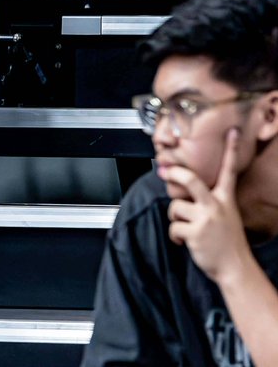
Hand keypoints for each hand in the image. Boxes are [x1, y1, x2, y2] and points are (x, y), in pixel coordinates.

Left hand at [166, 128, 251, 282]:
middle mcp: (216, 205)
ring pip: (175, 208)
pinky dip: (176, 237)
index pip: (229, 171)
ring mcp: (206, 218)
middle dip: (175, 174)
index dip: (230, 150)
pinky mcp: (195, 232)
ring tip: (188, 230)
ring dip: (175, 219)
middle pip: (191, 181)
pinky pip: (173, 228)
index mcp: (225, 199)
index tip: (232, 132)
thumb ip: (209, 202)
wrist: (236, 268)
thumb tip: (183, 193)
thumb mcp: (225, 216)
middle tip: (164, 170)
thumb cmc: (227, 242)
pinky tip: (186, 242)